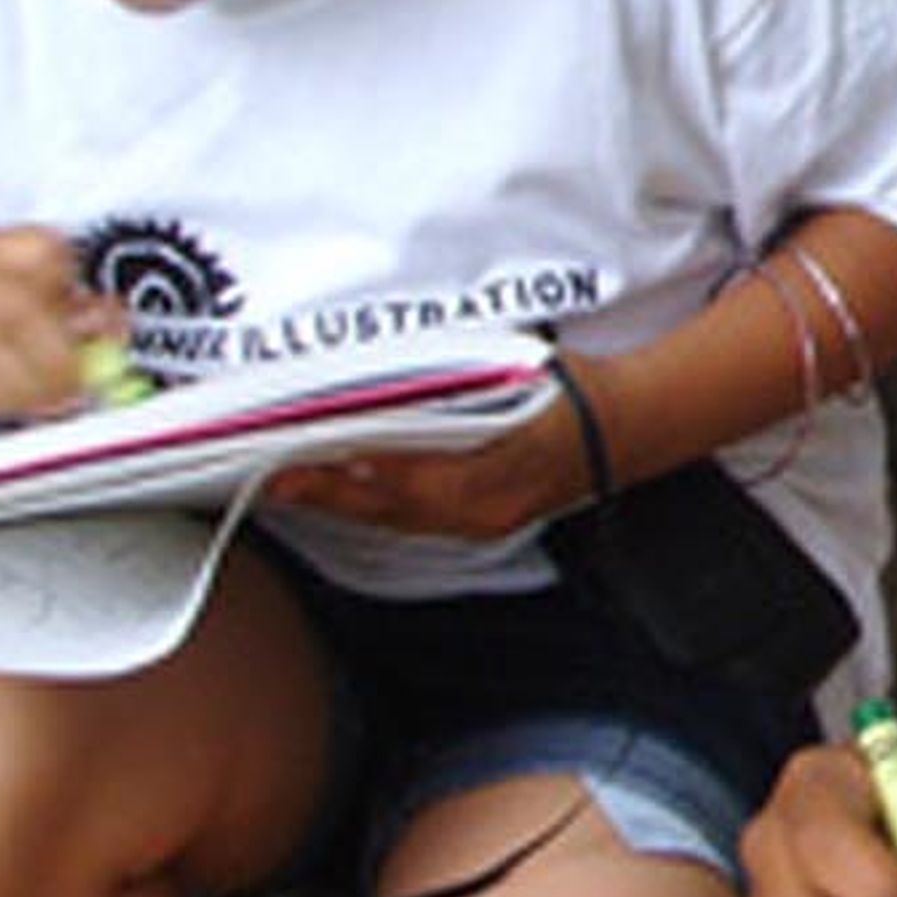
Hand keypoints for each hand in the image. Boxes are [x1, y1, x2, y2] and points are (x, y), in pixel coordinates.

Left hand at [265, 389, 595, 541]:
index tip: (289, 457)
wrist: (629, 426)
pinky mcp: (486, 523)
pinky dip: (376, 510)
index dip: (338, 467)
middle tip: (266, 481)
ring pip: (395, 521)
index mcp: (486, 471)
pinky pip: (416, 524)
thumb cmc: (573, 388)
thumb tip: (376, 388)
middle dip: (324, 493)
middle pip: (384, 507)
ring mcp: (484, 521)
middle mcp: (480, 508)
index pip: (392, 474)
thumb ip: (444, 384)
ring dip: (342, 505)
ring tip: (290, 489)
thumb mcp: (507, 373)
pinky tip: (348, 497)